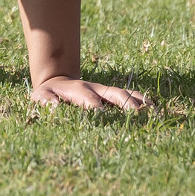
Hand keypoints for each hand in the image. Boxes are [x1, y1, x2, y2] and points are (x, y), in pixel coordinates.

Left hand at [31, 76, 149, 111]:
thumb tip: (52, 105)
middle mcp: (95, 89)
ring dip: (138, 101)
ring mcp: (106, 91)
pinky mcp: (113, 94)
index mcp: (78, 91)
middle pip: (112, 94)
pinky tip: (154, 110)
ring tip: (152, 112)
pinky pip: (130, 95)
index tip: (102, 116)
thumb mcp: (40, 97)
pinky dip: (142, 101)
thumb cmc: (48, 94)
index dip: (96, 108)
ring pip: (125, 93)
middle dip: (124, 103)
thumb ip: (45, 101)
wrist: (57, 80)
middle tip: (136, 115)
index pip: (89, 100)